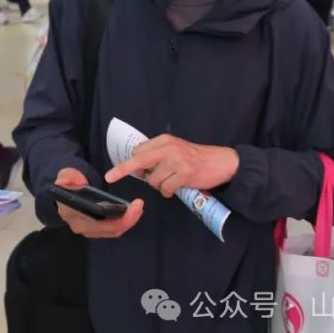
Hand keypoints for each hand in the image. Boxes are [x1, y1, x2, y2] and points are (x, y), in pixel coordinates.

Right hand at [55, 168, 143, 238]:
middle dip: (127, 220)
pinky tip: (133, 212)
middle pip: (108, 229)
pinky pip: (114, 229)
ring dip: (128, 221)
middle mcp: (81, 227)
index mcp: (73, 214)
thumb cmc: (68, 184)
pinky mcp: (97, 230)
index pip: (96, 222)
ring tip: (139, 207)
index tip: (130, 207)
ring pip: (113, 231)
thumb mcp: (67, 175)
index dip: (116, 218)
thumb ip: (67, 177)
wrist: (65, 194)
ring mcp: (90, 230)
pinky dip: (125, 222)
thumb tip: (63, 181)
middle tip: (139, 205)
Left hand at [104, 135, 239, 198]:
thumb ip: (159, 156)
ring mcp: (177, 160)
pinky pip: (165, 188)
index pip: (139, 151)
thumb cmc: (197, 158)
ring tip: (173, 182)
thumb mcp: (176, 150)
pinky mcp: (185, 173)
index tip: (116, 172)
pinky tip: (178, 188)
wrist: (223, 162)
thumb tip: (139, 168)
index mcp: (165, 140)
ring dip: (160, 186)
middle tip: (110, 177)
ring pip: (153, 180)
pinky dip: (168, 192)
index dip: (131, 163)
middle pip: (139, 160)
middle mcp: (169, 148)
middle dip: (123, 170)